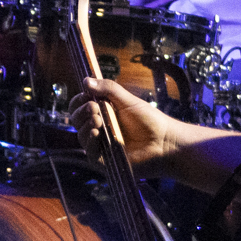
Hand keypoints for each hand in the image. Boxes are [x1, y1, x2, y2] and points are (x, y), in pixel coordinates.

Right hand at [63, 76, 180, 174]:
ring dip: (86, 126)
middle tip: (94, 108)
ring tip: (98, 121)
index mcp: (101, 112)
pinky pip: (89, 152)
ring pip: (81, 135)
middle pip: (76, 120)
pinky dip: (90, 142)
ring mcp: (100, 144)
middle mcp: (98, 128)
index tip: (86, 96)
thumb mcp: (127, 100)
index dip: (79, 101)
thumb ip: (108, 89)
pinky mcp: (104, 160)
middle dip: (82, 112)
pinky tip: (96, 134)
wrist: (163, 141)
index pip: (79, 106)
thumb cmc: (148, 120)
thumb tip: (85, 80)